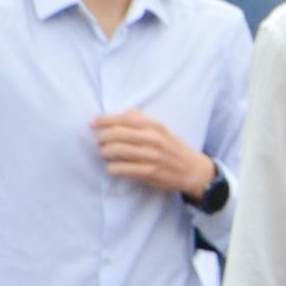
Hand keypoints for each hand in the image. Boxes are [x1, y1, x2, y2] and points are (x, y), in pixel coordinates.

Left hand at [93, 110, 214, 198]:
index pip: (124, 118)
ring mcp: (152, 156)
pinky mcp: (150, 172)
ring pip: (117, 151)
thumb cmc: (173, 148)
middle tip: (99, 141)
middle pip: (117, 134)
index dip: (104, 120)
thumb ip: (143, 120)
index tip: (92, 123)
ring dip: (105, 152)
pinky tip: (112, 167)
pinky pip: (122, 169)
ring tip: (104, 153)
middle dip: (102, 137)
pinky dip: (112, 168)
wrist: (193, 170)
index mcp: (155, 125)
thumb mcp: (162, 129)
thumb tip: (124, 112)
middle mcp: (153, 139)